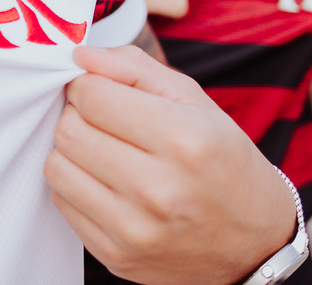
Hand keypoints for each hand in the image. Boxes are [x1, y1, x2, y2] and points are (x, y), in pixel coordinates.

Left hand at [46, 46, 293, 284]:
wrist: (254, 241)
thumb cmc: (223, 161)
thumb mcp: (194, 101)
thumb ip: (135, 68)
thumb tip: (82, 55)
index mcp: (183, 139)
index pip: (93, 96)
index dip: (86, 83)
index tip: (98, 88)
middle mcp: (158, 189)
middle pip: (70, 131)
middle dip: (77, 114)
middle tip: (101, 118)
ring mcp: (134, 229)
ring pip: (57, 167)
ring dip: (72, 150)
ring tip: (103, 149)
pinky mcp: (116, 255)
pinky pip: (63, 203)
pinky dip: (76, 184)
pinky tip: (106, 181)